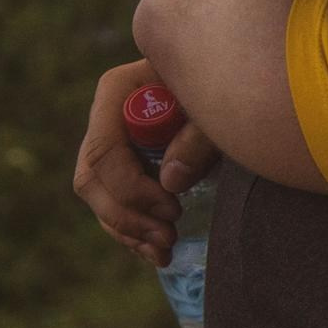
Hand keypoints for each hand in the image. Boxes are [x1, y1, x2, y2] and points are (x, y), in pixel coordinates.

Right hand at [72, 59, 219, 266]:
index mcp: (119, 91)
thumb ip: (199, 138)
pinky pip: (112, 203)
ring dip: (127, 230)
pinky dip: (130, 230)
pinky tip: (154, 251)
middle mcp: (106, 116)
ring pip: (98, 196)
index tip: (172, 209)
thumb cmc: (230, 83)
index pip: (104, 151)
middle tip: (168, 238)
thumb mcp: (221, 105)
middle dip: (127, 215)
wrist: (234, 75)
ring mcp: (112, 141)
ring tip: (164, 251)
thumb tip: (170, 182)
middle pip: (93, 177)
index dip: (132, 189)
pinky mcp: (125, 163)